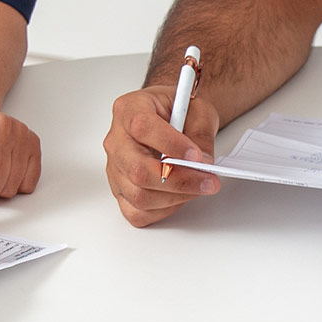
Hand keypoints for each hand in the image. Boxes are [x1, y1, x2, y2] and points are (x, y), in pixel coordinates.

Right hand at [102, 83, 222, 225]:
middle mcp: (116, 139)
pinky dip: (163, 210)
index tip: (195, 155)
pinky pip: (137, 212)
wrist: (173, 119)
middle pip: (137, 170)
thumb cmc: (179, 112)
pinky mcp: (121, 190)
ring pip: (139, 195)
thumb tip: (203, 164)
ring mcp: (116, 168)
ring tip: (198, 187)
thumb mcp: (198, 111)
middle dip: (178, 180)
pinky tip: (179, 196)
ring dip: (175, 197)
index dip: (170, 144)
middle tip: (206, 180)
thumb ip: (201, 136)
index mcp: (130, 109)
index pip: (141, 127)